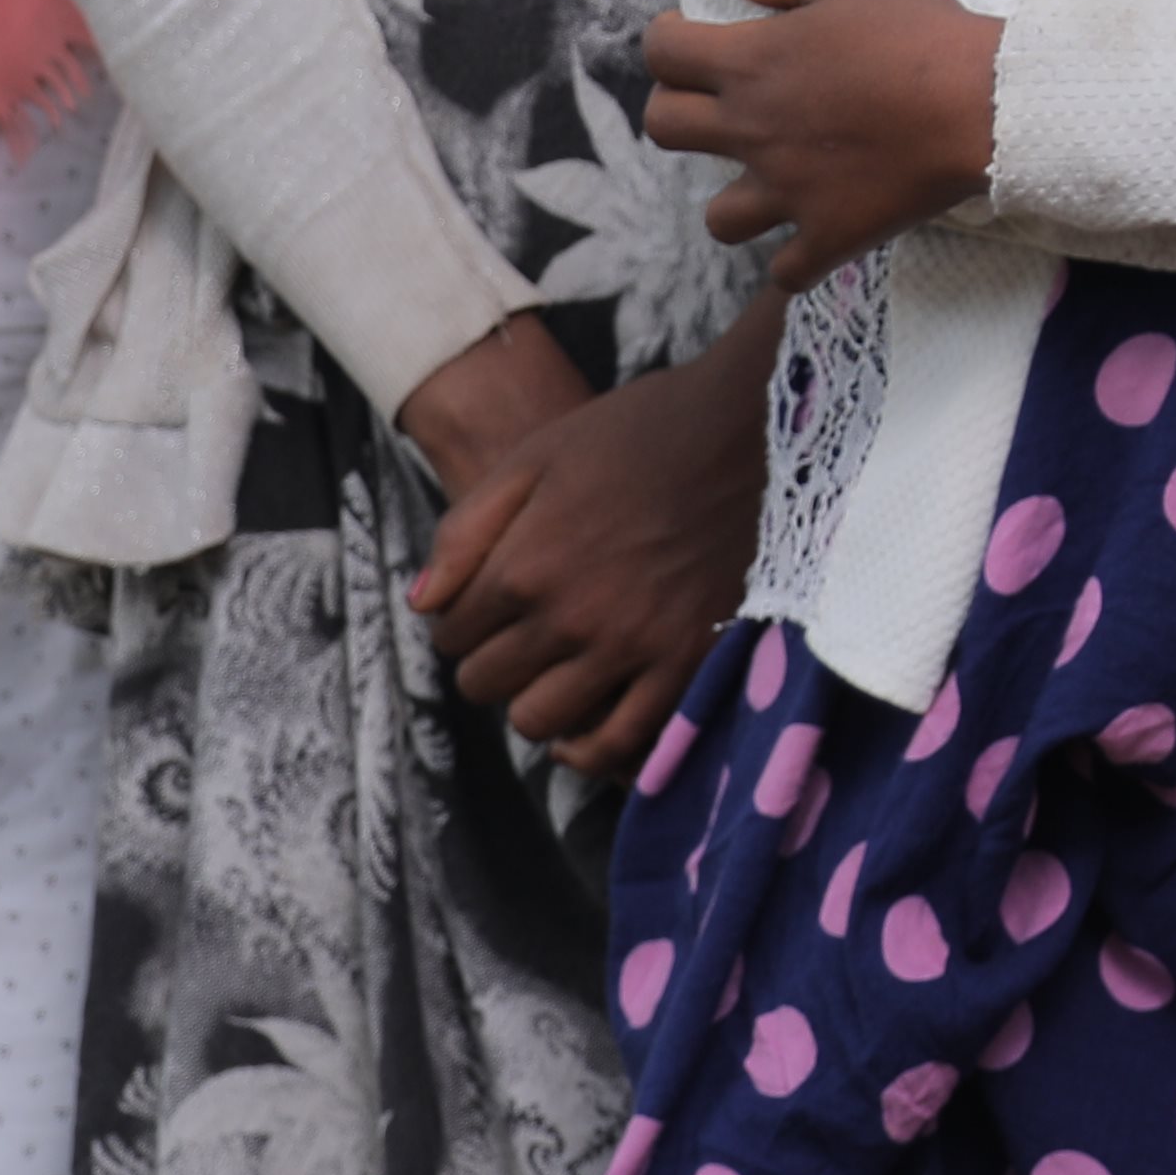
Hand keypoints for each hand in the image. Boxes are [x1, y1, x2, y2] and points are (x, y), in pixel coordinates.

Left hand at [405, 319, 771, 775]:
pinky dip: (589, 749)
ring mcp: (630, 646)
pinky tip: (584, 728)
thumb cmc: (642, 430)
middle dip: (491, 662)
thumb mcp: (537, 455)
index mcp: (525, 563)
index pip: (452, 632)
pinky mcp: (686, 664)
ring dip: (533, 703)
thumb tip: (422, 604)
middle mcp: (570, 616)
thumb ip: (468, 528)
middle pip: (488, 682)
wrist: (753, 425)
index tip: (485, 608)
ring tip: (553, 675)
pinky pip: (618, 743)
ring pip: (540, 722)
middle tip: (520, 638)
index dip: (461, 621)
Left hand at [644, 0, 1000, 288]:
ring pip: (719, 218)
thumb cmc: (918, 32)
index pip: (662, 54)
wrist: (986, 104)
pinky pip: (787, 271)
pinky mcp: (828, 235)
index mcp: (751, 63)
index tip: (692, 37)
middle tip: (719, 99)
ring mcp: (787, 192)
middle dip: (677, 108)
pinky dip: (795, 258)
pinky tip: (816, 231)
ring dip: (733, 199)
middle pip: (665, 129)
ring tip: (766, 178)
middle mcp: (752, 130)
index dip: (667, 41)